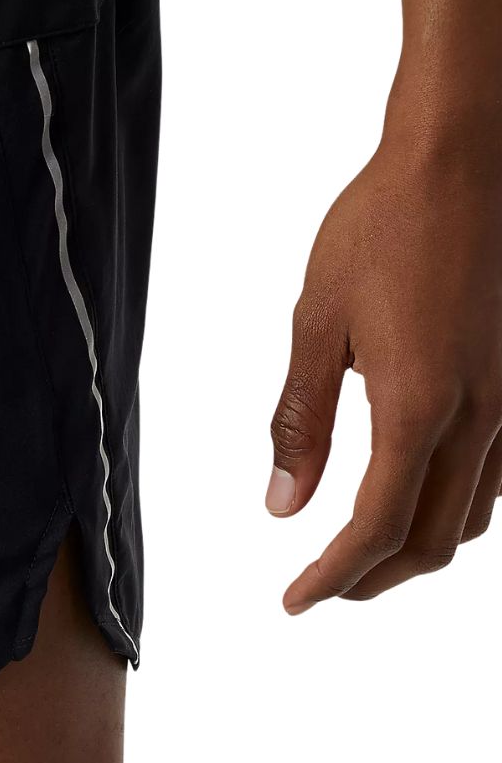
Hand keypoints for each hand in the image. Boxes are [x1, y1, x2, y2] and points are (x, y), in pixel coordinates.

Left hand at [267, 124, 501, 613]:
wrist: (465, 161)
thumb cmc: (380, 229)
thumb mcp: (317, 325)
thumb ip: (302, 421)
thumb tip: (283, 504)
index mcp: (417, 407)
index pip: (375, 529)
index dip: (332, 577)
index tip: (295, 600)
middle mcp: (482, 418)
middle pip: (432, 541)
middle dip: (374, 579)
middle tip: (322, 585)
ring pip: (474, 516)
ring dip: (415, 547)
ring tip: (361, 551)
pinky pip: (500, 475)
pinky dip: (454, 506)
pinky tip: (417, 491)